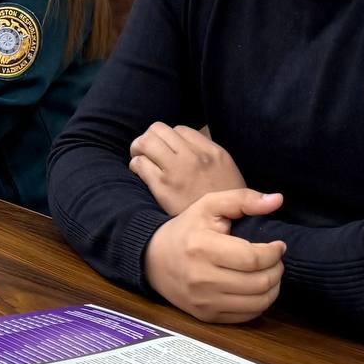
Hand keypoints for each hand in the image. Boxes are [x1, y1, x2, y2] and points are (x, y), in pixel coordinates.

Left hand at [129, 123, 245, 218]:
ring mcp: (177, 171)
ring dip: (139, 148)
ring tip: (141, 158)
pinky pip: (140, 163)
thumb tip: (184, 145)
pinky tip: (140, 172)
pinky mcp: (162, 186)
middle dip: (150, 137)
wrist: (226, 233)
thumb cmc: (224, 204)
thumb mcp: (227, 173)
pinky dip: (136, 164)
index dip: (170, 138)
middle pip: (159, 129)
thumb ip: (208, 156)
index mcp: (213, 152)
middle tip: (147, 150)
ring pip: (146, 141)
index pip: (181, 129)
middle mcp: (194, 157)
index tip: (167, 149)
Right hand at [141, 188, 286, 324]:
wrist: (152, 259)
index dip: (274, 253)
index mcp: (202, 247)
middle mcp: (202, 278)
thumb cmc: (186, 230)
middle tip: (276, 259)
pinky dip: (260, 303)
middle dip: (277, 269)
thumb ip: (243, 199)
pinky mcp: (207, 316)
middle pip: (259, 282)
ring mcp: (204, 301)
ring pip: (258, 303)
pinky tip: (257, 288)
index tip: (278, 245)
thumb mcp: (209, 205)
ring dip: (273, 287)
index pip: (253, 258)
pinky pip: (247, 316)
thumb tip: (277, 200)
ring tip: (270, 273)